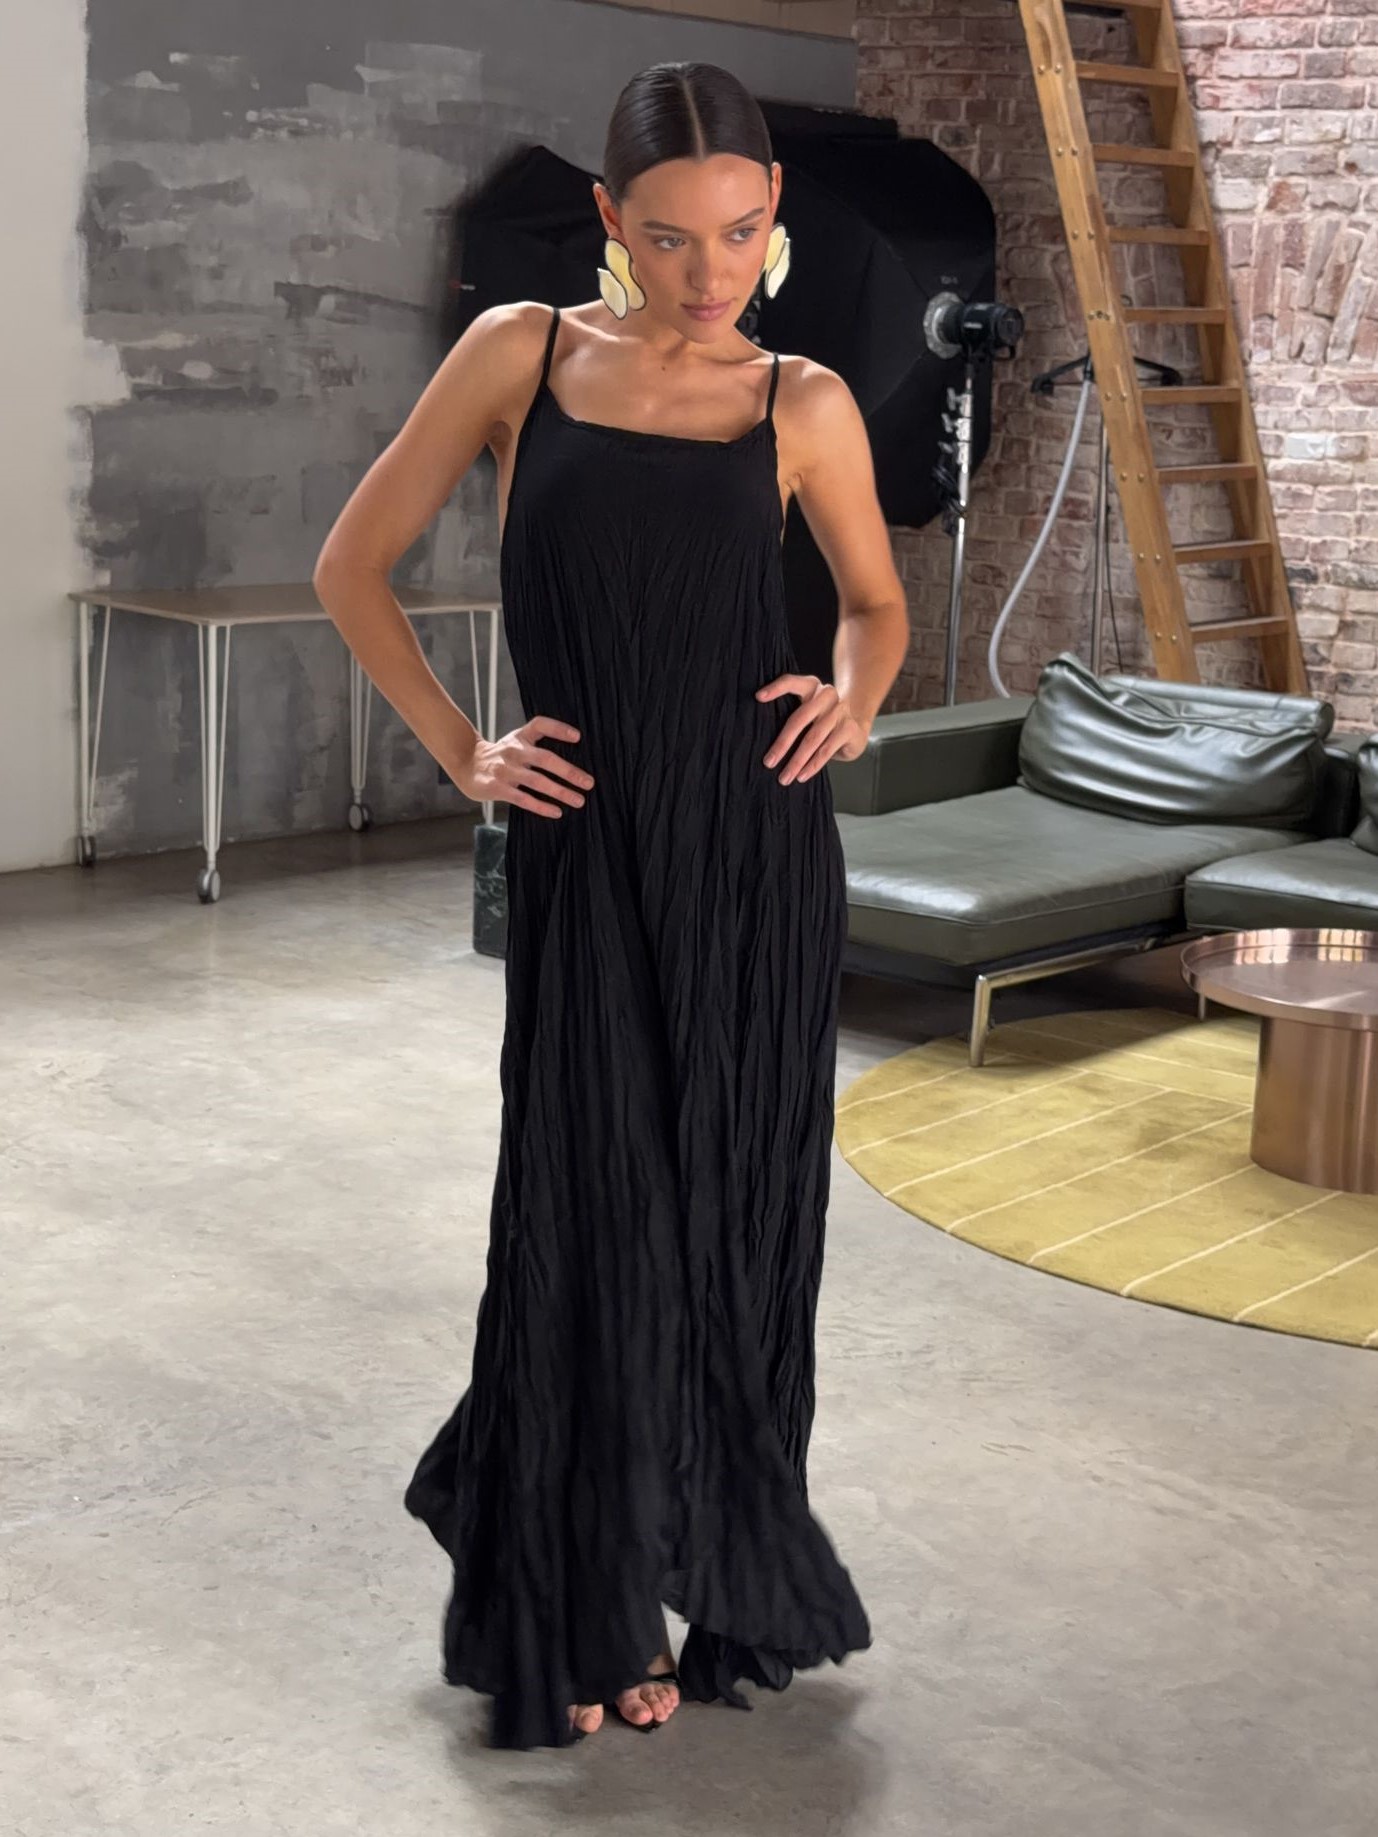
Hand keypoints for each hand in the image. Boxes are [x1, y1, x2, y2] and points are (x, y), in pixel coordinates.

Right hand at [454, 716, 593, 817]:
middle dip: (569, 771)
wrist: (467, 764)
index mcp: (520, 737)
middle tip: (588, 783)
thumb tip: (573, 759)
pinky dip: (541, 806)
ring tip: (579, 800)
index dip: (558, 729)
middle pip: (545, 758)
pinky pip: (523, 798)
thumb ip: (537, 744)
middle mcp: (514, 751)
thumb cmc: (501, 756)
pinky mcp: (497, 788)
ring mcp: (505, 770)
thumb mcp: (516, 741)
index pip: (540, 725)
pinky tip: (556, 811)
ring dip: (560, 792)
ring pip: (537, 781)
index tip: (578, 737)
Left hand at [756, 675, 868, 783]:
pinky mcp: (849, 728)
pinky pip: (826, 749)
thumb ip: (792, 716)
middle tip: (768, 762)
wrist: (856, 728)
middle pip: (799, 718)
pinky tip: (802, 776)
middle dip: (782, 743)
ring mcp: (840, 710)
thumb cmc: (822, 722)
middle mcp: (826, 695)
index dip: (776, 688)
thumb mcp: (807, 713)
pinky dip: (812, 765)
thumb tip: (764, 740)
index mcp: (811, 686)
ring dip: (797, 761)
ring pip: (813, 738)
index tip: (758, 697)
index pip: (791, 682)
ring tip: (785, 777)